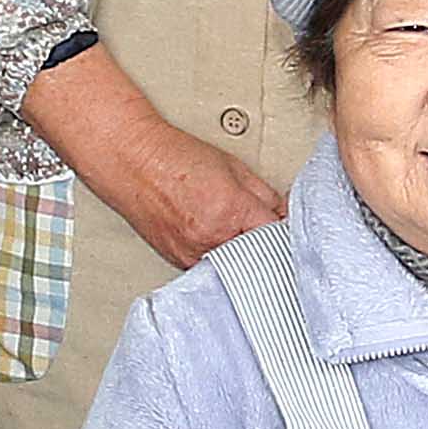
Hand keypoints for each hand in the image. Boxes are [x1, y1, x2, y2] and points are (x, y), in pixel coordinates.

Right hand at [25, 42, 285, 268]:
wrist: (132, 162)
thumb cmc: (176, 157)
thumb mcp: (234, 167)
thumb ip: (266, 195)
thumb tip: (287, 215)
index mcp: (232, 210)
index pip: (277, 236)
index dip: (289, 236)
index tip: (295, 236)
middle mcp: (213, 237)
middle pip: (260, 259)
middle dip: (271, 251)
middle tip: (278, 246)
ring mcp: (193, 253)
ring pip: (237, 269)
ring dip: (248, 261)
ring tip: (250, 248)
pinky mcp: (179, 261)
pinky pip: (213, 270)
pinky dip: (224, 263)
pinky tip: (226, 252)